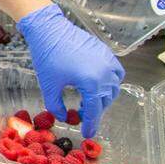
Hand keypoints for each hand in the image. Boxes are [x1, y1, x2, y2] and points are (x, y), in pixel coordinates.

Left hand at [18, 4, 124, 137]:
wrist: (49, 29)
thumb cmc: (47, 56)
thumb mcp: (49, 86)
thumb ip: (56, 106)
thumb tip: (65, 117)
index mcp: (91, 83)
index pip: (94, 111)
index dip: (91, 124)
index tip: (87, 133)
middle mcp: (105, 73)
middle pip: (105, 100)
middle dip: (95, 111)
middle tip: (82, 116)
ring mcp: (108, 61)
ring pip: (113, 88)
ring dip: (103, 97)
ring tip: (88, 101)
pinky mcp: (107, 52)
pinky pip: (116, 72)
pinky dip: (111, 82)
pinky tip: (99, 85)